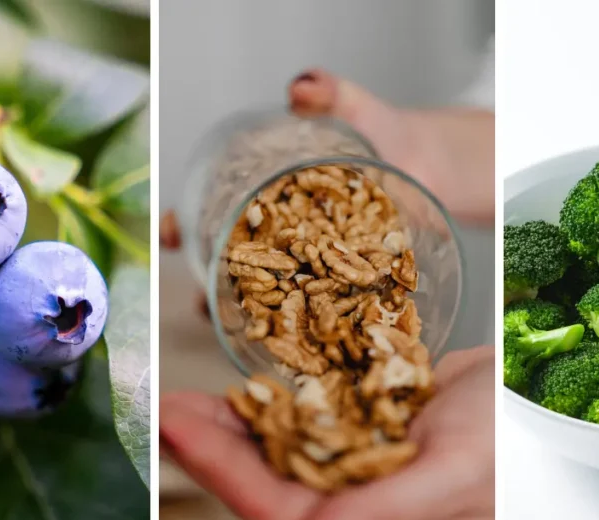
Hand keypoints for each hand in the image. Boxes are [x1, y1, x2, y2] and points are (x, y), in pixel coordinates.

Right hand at [159, 69, 494, 318]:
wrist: (429, 166)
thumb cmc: (383, 135)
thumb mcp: (354, 111)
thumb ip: (329, 95)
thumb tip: (301, 87)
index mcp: (263, 195)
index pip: (206, 212)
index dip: (179, 225)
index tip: (169, 231)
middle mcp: (277, 239)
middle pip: (228, 268)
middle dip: (211, 287)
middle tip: (204, 302)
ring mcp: (308, 269)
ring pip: (268, 301)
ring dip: (254, 322)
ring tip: (249, 335)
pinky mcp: (346, 290)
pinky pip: (321, 317)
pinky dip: (312, 336)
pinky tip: (309, 353)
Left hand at [159, 346, 494, 519]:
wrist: (537, 393)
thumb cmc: (511, 438)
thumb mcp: (456, 473)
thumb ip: (385, 516)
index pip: (279, 512)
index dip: (221, 474)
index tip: (175, 428)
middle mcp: (355, 510)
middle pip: (264, 483)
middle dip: (210, 447)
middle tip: (164, 402)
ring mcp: (356, 472)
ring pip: (276, 455)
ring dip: (231, 426)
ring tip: (187, 394)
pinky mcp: (361, 438)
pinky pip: (302, 425)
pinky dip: (270, 404)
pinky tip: (244, 385)